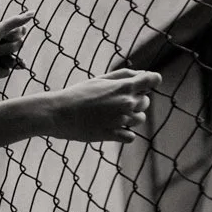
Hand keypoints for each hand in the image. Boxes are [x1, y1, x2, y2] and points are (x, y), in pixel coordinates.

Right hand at [37, 69, 158, 143]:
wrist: (59, 113)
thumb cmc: (77, 94)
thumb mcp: (99, 79)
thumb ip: (122, 76)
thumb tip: (141, 75)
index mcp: (123, 87)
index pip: (152, 80)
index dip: (152, 80)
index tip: (147, 83)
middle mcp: (126, 103)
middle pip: (146, 102)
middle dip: (138, 100)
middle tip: (118, 100)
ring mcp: (121, 120)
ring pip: (140, 119)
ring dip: (132, 117)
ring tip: (114, 115)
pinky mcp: (113, 135)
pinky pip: (131, 136)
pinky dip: (125, 133)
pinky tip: (113, 127)